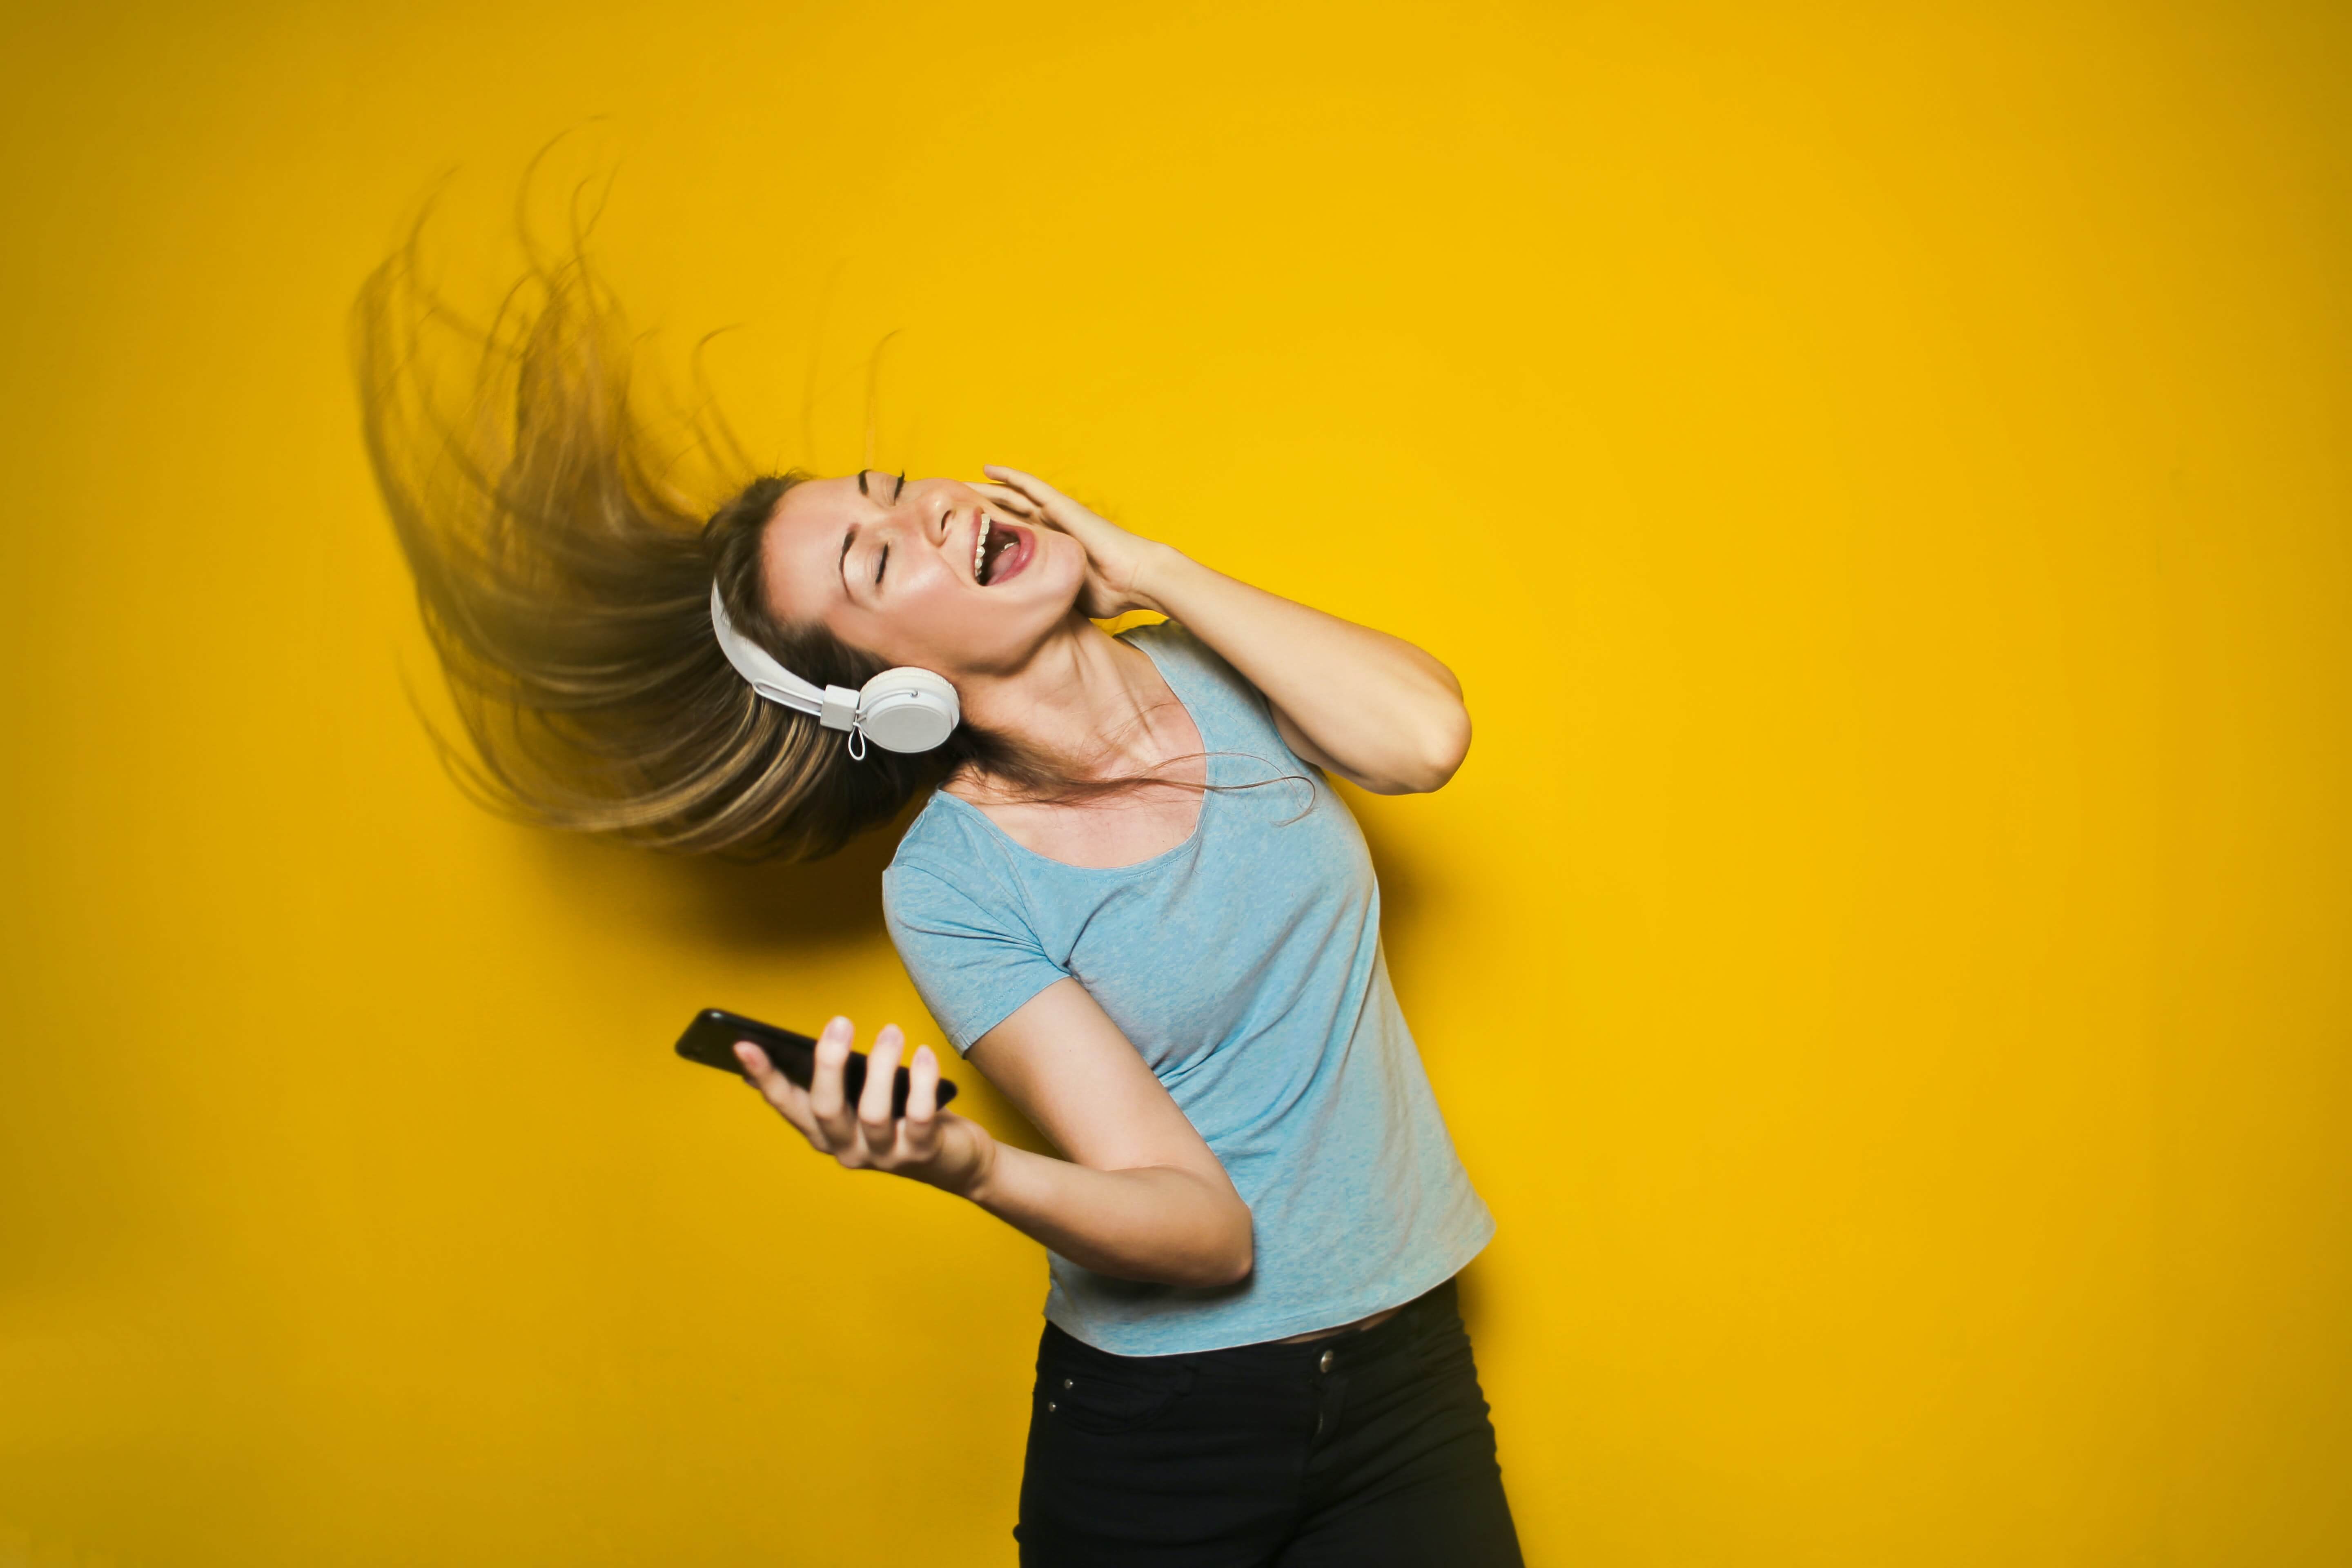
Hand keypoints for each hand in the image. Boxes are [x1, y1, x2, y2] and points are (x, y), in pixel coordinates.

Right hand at [734, 1016, 993, 1196]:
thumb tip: (821, 1039)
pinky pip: (920, 1117)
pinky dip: (922, 1082)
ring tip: (891, 1031)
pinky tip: (924, 1054)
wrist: (957, 1161)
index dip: (765, 1077)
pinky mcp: (922, 1153)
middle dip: (828, 1063)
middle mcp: (847, 1149)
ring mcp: (884, 1155)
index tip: (743, 1045)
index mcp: (825, 1133)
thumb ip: (842, 1080)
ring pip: (872, 1113)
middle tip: (839, 1021)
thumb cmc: (904, 1118)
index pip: (787, 1105)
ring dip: (880, 1066)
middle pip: (825, 1110)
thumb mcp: (864, 1099)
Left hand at [974, 465, 1175, 619]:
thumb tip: (1019, 623)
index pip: (1010, 537)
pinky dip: (1010, 476)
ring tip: (957, 484)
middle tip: (948, 507)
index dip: (985, 534)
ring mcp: (1055, 515)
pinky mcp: (1063, 507)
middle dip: (977, 509)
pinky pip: (1031, 486)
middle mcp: (1049, 528)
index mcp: (1048, 550)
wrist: (1134, 579)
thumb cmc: (1107, 594)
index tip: (959, 538)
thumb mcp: (1062, 599)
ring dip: (984, 489)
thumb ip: (1042, 601)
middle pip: (1005, 513)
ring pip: (1012, 496)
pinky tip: (988, 469)